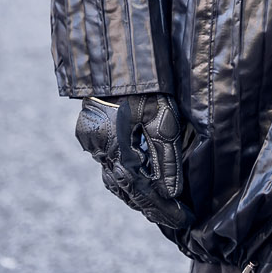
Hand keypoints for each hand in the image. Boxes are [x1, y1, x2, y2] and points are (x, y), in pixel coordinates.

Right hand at [75, 93, 191, 231]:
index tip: (182, 220)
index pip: (140, 189)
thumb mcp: (162, 116)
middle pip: (123, 188)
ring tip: (162, 202)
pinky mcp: (89, 132)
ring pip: (113, 177)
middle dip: (149, 203)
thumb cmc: (145, 80)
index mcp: (115, 143)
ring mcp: (90, 140)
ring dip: (136, 190)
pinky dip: (126, 173)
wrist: (116, 52)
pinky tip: (143, 176)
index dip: (162, 208)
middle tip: (175, 215)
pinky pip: (109, 162)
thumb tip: (173, 192)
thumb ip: (166, 156)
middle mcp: (97, 146)